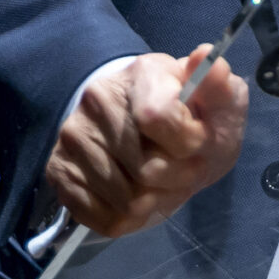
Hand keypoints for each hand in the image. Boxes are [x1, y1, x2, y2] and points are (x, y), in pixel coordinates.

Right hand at [42, 48, 248, 238]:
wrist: (147, 127)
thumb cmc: (190, 113)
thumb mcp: (218, 99)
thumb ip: (219, 86)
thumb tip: (204, 57)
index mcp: (142, 73)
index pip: (157, 116)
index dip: (188, 141)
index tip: (200, 142)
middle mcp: (98, 100)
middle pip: (146, 169)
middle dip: (179, 178)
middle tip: (189, 171)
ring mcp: (74, 137)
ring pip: (127, 201)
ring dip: (158, 202)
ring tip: (168, 185)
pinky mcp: (60, 172)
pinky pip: (104, 220)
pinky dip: (132, 221)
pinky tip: (144, 199)